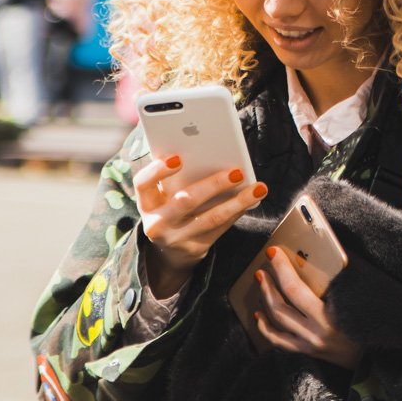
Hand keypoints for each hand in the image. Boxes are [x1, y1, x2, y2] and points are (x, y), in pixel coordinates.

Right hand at [133, 156, 267, 296]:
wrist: (170, 249)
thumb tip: (209, 151)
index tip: (179, 158)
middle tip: (237, 172)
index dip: (158, 170)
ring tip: (259, 188)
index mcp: (146, 203)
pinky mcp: (196, 248)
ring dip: (238, 201)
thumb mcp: (163, 195)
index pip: (143, 183)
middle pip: (186, 201)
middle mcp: (157, 223)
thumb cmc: (170, 207)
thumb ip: (175, 177)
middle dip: (214, 185)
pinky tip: (253, 200)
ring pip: (212, 218)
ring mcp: (176, 239)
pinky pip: (222, 228)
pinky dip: (238, 212)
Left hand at [253, 246, 361, 368]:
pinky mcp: (308, 352)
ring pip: (277, 323)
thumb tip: (319, 256)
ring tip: (261, 285)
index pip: (296, 290)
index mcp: (330, 316)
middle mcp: (316, 332)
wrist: (375, 355)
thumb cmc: (371, 319)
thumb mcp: (358, 297)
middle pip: (281, 307)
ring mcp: (310, 344)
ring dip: (265, 302)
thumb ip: (340, 279)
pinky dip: (266, 328)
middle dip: (269, 285)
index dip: (282, 269)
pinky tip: (259, 316)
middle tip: (262, 270)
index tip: (273, 252)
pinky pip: (280, 341)